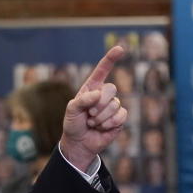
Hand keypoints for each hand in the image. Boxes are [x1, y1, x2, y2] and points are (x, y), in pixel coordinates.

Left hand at [58, 46, 128, 170]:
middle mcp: (104, 95)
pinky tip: (102, 128)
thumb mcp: (71, 110)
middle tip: (89, 114)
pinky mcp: (119, 119)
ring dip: (101, 118)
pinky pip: (121, 116)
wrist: (79, 143)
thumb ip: (82, 100)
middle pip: (111, 89)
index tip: (120, 49)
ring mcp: (113, 106)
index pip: (102, 70)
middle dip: (99, 104)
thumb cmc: (73, 124)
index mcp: (92, 88)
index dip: (111, 58)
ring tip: (93, 123)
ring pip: (115, 105)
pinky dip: (109, 124)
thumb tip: (98, 94)